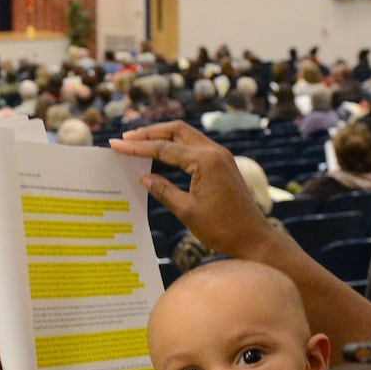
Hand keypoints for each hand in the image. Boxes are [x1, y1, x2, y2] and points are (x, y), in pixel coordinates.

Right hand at [110, 121, 273, 260]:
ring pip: (186, 136)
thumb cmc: (222, 229)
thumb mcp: (187, 211)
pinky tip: (162, 155)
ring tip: (139, 142)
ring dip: (163, 137)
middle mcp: (215, 152)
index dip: (137, 147)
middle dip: (150, 132)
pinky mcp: (223, 164)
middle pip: (176, 131)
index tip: (116, 144)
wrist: (253, 238)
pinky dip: (176, 147)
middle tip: (126, 138)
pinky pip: (195, 147)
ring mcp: (221, 156)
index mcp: (205, 161)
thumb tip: (143, 177)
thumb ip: (163, 190)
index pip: (164, 148)